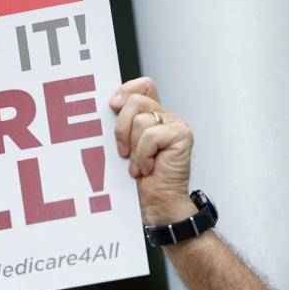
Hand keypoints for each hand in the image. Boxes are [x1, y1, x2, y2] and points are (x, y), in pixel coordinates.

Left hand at [110, 77, 195, 225]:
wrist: (156, 204)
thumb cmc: (137, 181)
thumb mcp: (122, 148)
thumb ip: (119, 126)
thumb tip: (106, 109)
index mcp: (151, 116)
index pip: (142, 86)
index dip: (125, 91)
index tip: (112, 107)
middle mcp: (165, 117)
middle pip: (135, 100)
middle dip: (121, 128)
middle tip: (123, 152)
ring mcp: (175, 125)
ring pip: (140, 120)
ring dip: (133, 148)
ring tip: (138, 166)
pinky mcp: (182, 135)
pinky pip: (150, 135)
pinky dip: (143, 155)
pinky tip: (148, 168)